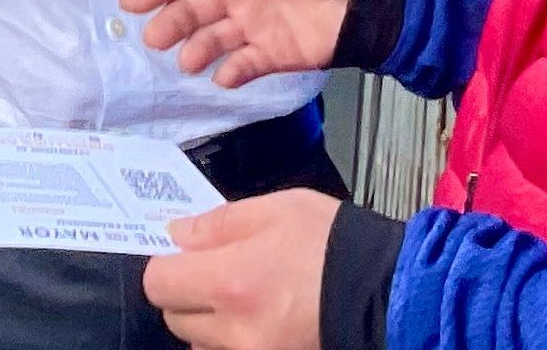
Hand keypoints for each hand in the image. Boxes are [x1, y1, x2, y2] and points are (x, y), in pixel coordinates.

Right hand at [122, 0, 362, 86]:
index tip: (131, 1)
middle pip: (192, 8)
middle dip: (170, 23)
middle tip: (155, 38)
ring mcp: (254, 23)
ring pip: (212, 38)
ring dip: (196, 49)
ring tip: (187, 59)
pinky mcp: (275, 52)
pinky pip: (246, 64)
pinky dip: (232, 72)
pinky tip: (222, 76)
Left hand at [143, 191, 334, 349]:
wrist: (388, 292)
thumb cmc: (335, 245)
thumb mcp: (279, 209)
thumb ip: (219, 222)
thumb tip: (177, 234)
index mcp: (231, 281)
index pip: (158, 283)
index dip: (167, 265)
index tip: (187, 256)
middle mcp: (234, 329)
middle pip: (174, 318)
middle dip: (188, 294)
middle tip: (221, 273)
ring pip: (200, 343)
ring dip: (210, 323)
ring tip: (247, 299)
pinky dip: (233, 341)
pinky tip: (259, 321)